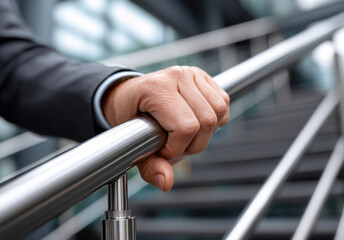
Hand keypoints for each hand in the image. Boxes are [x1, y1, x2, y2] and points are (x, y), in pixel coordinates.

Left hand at [102, 66, 229, 190]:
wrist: (129, 95)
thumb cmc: (129, 117)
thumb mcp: (131, 144)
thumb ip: (149, 166)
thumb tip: (166, 183)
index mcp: (156, 88)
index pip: (186, 127)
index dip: (177, 148)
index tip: (162, 150)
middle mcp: (176, 76)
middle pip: (206, 121)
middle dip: (193, 144)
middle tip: (175, 145)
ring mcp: (191, 74)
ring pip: (218, 112)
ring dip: (206, 133)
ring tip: (185, 135)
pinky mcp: (203, 77)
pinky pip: (223, 103)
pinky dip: (216, 119)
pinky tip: (198, 123)